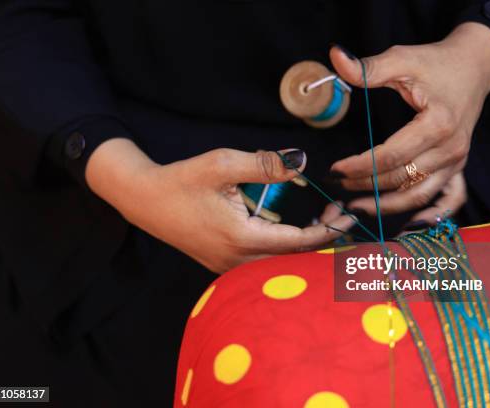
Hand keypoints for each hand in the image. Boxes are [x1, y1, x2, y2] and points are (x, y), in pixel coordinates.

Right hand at [85, 139, 355, 272]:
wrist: (143, 200)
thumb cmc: (180, 180)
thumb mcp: (221, 163)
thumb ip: (264, 163)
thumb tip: (301, 161)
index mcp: (240, 237)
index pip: (297, 242)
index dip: (326, 230)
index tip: (346, 216)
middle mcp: (236, 260)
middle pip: (293, 261)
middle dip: (322, 240)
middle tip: (339, 215)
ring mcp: (228, 267)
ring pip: (279, 266)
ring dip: (305, 246)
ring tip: (323, 221)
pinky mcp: (222, 265)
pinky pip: (263, 265)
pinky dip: (285, 251)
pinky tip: (293, 232)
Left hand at [329, 22, 489, 219]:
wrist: (475, 66)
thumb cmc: (437, 63)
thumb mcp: (402, 59)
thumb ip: (368, 67)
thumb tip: (336, 56)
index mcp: (437, 124)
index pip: (391, 156)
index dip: (360, 166)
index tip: (335, 169)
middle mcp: (451, 149)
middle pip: (401, 179)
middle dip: (366, 186)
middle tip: (338, 186)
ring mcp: (457, 161)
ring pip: (419, 195)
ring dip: (387, 206)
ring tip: (357, 207)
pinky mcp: (459, 166)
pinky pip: (450, 200)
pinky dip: (432, 216)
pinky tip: (411, 226)